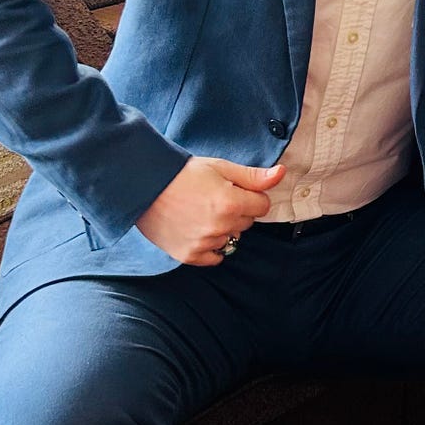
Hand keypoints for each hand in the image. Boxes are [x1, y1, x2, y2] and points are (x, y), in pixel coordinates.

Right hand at [135, 157, 284, 265]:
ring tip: (200, 212)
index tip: (233, 189)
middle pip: (247, 223)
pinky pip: (215, 257)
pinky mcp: (189, 255)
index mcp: (231, 203)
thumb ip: (253, 176)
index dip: (250, 196)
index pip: (262, 206)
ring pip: (231, 238)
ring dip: (223, 228)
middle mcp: (220, 226)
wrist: (144, 186)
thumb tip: (281, 174)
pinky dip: (211, 246)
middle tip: (213, 198)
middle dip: (237, 211)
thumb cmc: (182, 173)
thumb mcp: (220, 167)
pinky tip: (198, 229)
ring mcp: (204, 243)